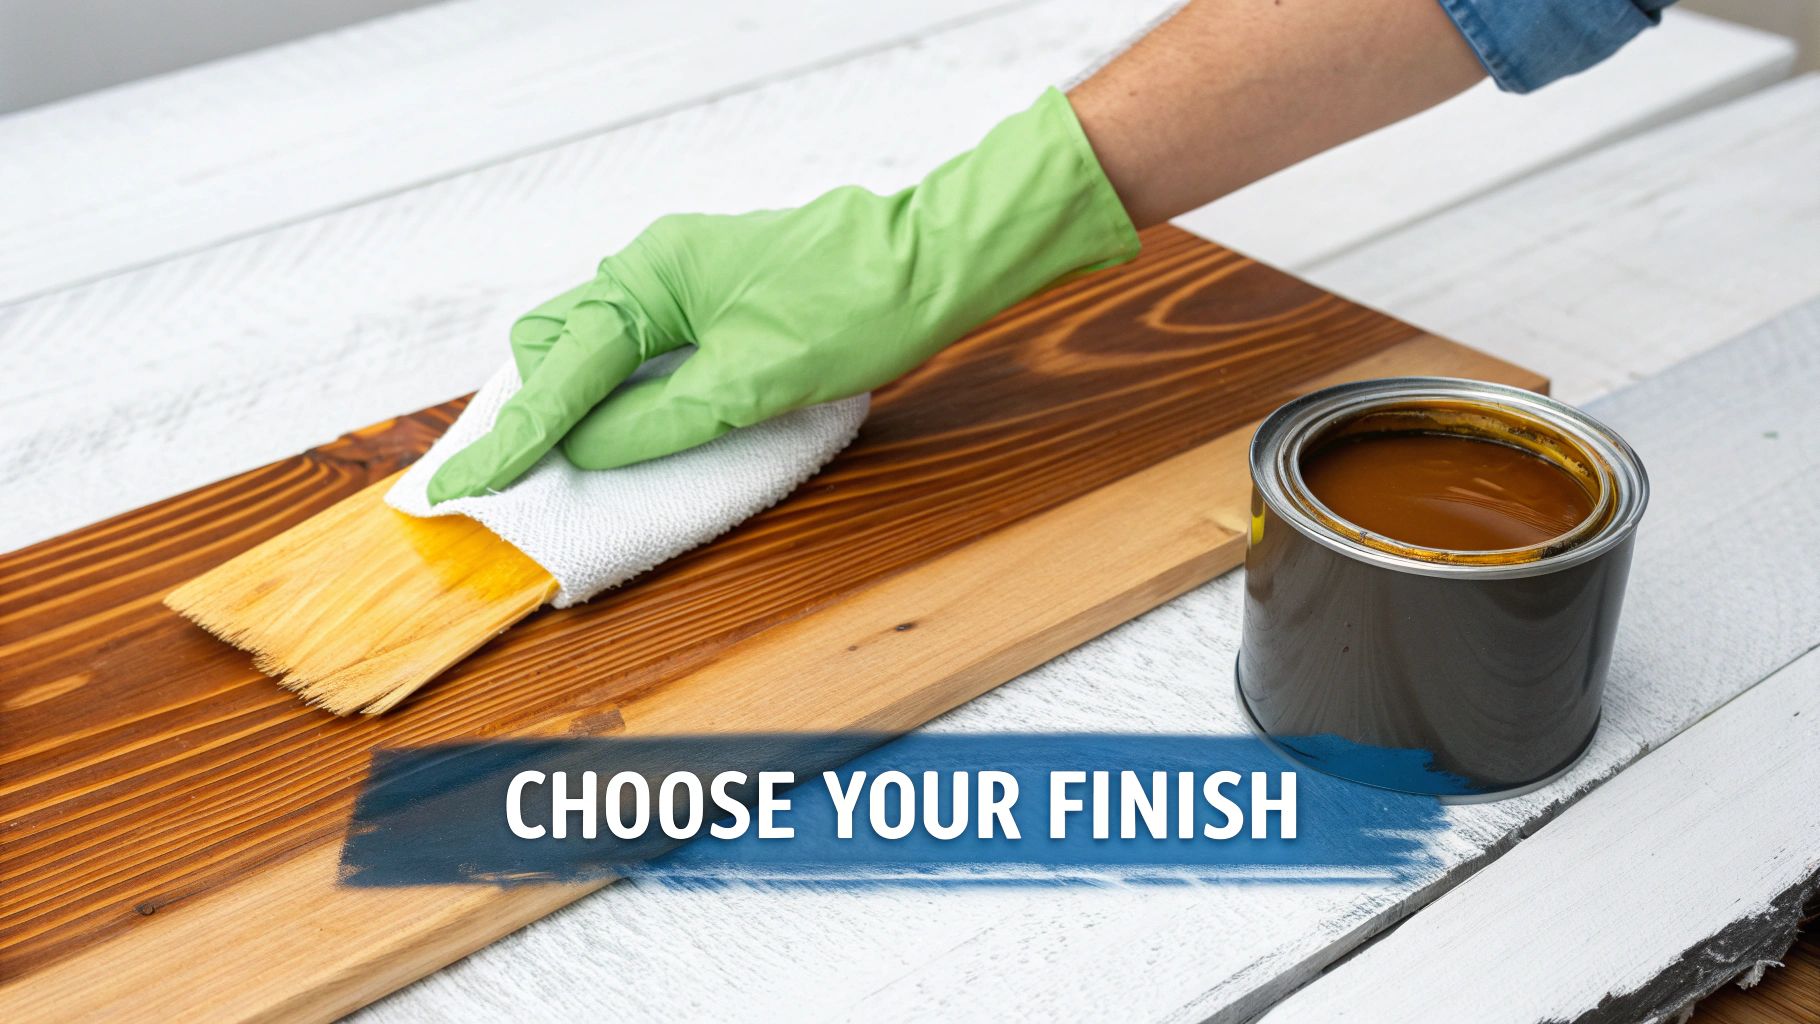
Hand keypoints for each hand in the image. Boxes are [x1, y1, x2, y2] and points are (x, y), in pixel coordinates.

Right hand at [425, 88, 1138, 503]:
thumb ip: (659, 420)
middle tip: (519, 481)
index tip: (457, 490)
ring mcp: (680, 281)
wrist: (932, 266)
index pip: (559, 370)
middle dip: (533, 412)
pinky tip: (628, 431)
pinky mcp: (709, 302)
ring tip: (563, 469)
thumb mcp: (752, 382)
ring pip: (594, 347)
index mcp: (650, 275)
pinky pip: (637, 349)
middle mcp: (652, 269)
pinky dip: (620, 394)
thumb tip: (584, 449)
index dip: (511, 438)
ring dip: (577, 406)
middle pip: (556, 346)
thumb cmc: (856, 307)